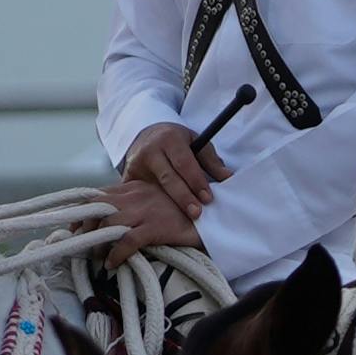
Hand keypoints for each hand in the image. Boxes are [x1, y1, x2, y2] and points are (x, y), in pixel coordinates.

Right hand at [107, 122, 224, 253]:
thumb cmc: (178, 142)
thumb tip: (228, 178)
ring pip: (152, 189)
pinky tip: (158, 219)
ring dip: (168, 205)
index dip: (196, 182)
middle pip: (168, 178)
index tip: (208, 199)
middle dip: (183, 197)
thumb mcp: (196, 143)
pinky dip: (147, 206)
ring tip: (183, 219)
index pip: (185, 163)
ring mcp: (136, 164)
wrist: (147, 134)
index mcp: (170, 139)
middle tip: (197, 214)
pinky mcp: (127, 176)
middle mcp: (150, 151)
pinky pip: (137, 194)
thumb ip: (211, 161)